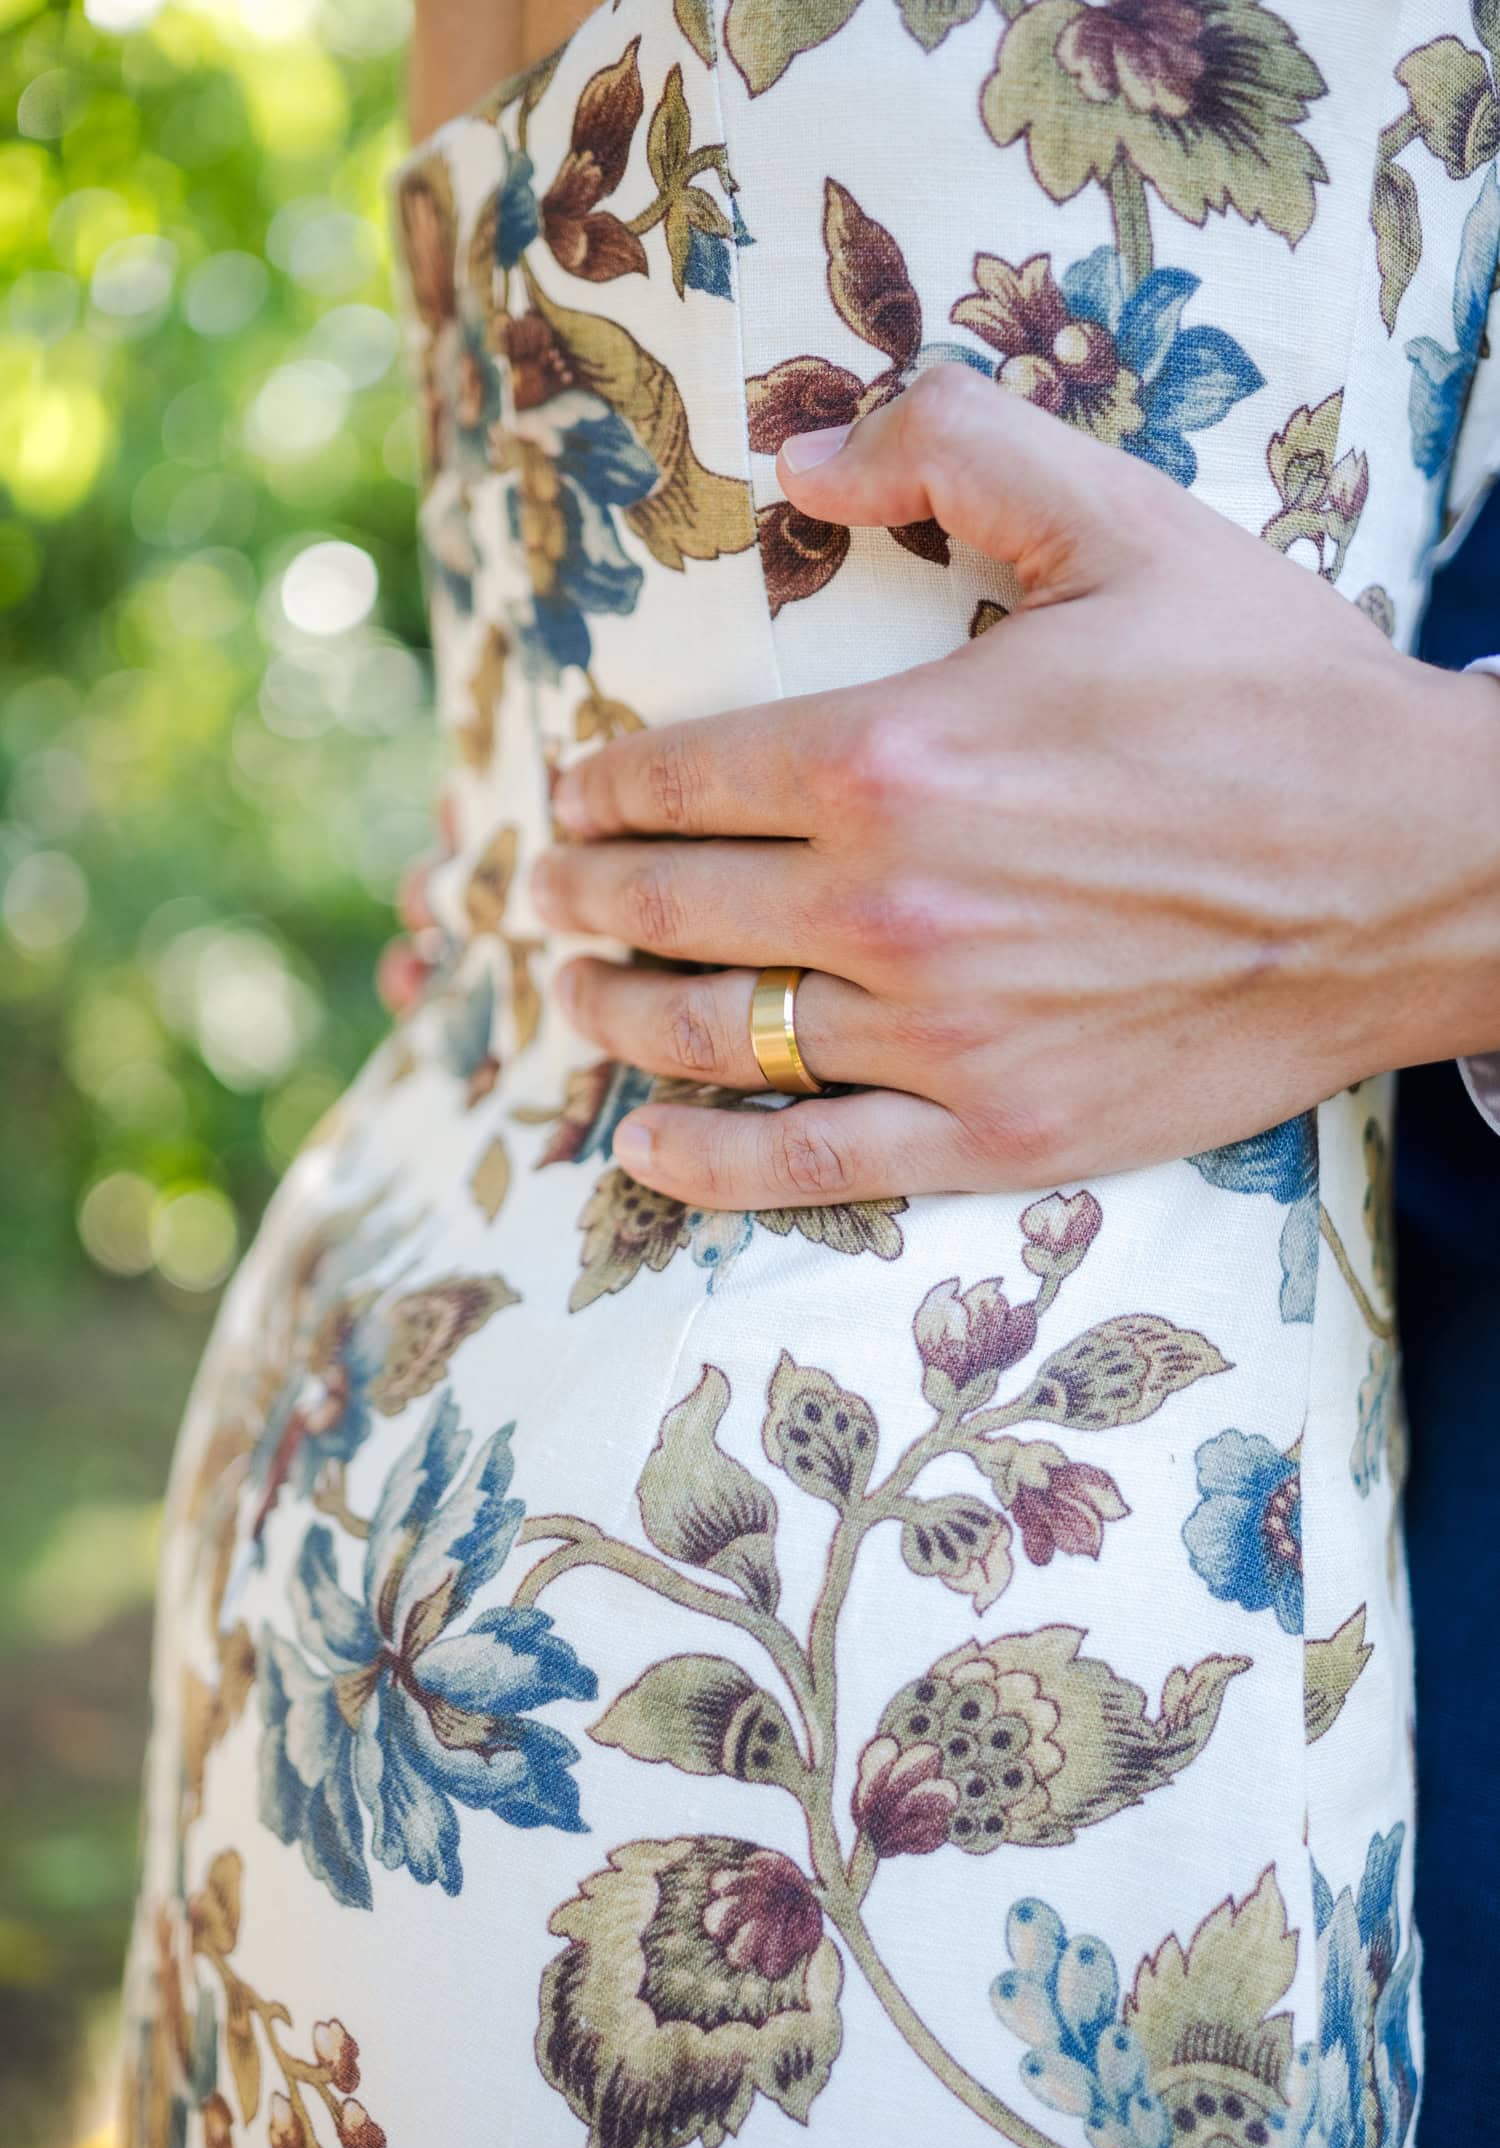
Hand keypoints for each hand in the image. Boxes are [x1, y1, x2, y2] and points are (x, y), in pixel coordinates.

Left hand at [529, 365, 1499, 1209]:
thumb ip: (952, 446)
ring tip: (574, 995)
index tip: (572, 795)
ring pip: (716, 1035)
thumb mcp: (1126, 520)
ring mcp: (941, 1035)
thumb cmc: (1274, 692)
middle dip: (586, 897)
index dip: (601, 788)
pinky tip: (648, 1145)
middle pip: (672, 909)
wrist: (1422, 869)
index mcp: (894, 756)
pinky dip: (710, 1162)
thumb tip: (801, 451)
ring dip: (615, 1016)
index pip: (680, 779)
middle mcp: (890, 908)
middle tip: (548, 893)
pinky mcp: (1000, 1130)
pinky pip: (812, 1166)